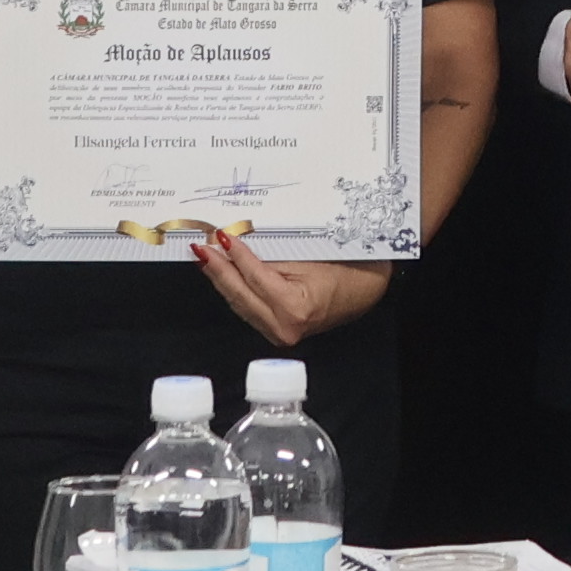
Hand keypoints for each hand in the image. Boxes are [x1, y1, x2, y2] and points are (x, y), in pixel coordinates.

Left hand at [199, 238, 388, 347]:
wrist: (369, 289)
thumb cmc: (348, 269)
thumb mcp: (308, 256)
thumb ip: (269, 255)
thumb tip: (234, 243)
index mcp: (294, 308)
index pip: (254, 276)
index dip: (235, 255)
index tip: (220, 236)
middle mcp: (284, 327)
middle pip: (240, 294)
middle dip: (218, 269)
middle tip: (201, 246)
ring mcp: (279, 333)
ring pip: (240, 304)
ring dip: (222, 279)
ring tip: (207, 257)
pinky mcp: (278, 331)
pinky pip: (249, 308)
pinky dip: (236, 289)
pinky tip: (225, 274)